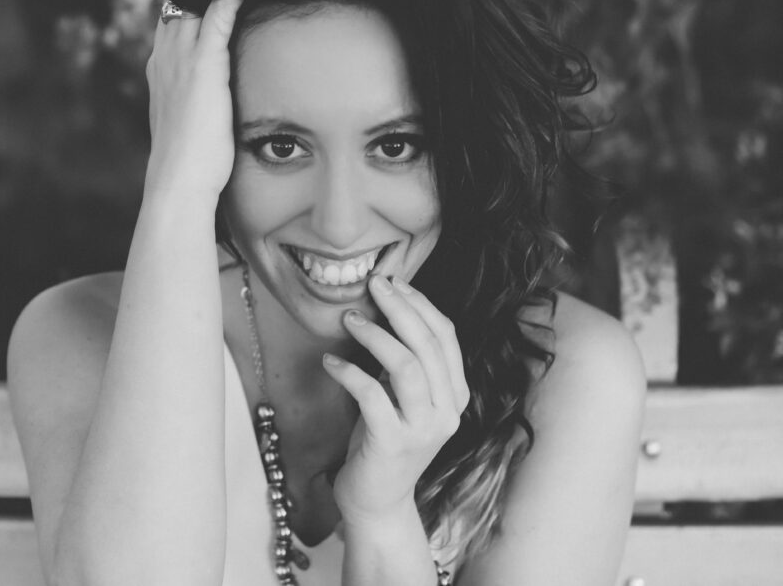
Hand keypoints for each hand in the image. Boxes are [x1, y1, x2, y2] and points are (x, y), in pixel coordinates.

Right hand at [144, 0, 243, 201]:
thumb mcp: (187, 126)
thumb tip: (210, 109)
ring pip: (196, 2)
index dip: (188, 8)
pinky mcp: (205, 64)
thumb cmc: (188, 165)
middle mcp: (165, 58)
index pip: (171, 24)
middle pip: (179, 5)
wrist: (178, 181)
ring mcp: (182, 59)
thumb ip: (196, 107)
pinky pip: (220, 13)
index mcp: (159, 71)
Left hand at [323, 274, 470, 524]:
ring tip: (349, 318)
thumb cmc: (383, 441)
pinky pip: (372, 395)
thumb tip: (384, 309)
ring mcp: (424, 429)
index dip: (421, 304)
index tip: (394, 282)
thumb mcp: (402, 397)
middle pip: (429, 345)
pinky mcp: (393, 443)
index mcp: (455, 395)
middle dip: (400, 308)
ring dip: (375, 335)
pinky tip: (330, 361)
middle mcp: (448, 411)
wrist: (376, 503)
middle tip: (373, 285)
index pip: (446, 337)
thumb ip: (405, 362)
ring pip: (407, 366)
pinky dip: (349, 372)